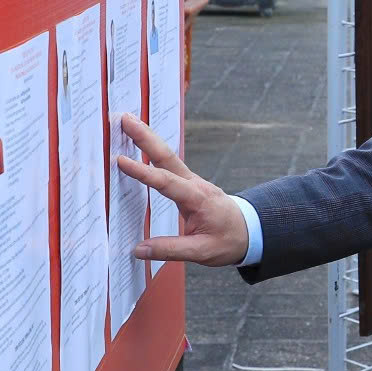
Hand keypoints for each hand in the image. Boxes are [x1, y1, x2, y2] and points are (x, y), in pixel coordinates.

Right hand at [112, 114, 251, 266]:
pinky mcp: (189, 183)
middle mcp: (195, 184)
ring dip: (148, 139)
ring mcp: (192, 181)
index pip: (166, 183)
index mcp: (198, 199)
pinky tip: (141, 144)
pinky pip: (168, 164)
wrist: (250, 231)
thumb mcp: (203, 251)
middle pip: (166, 156)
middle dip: (145, 137)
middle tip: (126, 119)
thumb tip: (138, 250)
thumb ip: (171, 249)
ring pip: (167, 156)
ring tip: (129, 122)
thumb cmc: (229, 240)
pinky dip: (153, 151)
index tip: (121, 161)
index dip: (143, 172)